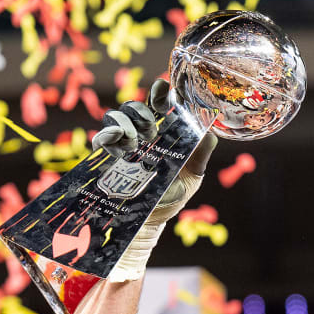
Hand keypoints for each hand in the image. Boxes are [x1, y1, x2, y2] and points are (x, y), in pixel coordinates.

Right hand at [105, 79, 218, 282]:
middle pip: (136, 106)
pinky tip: (119, 146)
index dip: (161, 93)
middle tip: (151, 127)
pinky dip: (108, 136)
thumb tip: (211, 134)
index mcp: (163, 134)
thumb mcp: (191, 178)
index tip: (165, 90)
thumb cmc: (170, 197)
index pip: (160, 105)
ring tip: (135, 141)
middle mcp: (141, 135)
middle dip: (142, 109)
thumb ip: (200, 156)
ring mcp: (122, 144)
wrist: (147, 223)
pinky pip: (101, 137)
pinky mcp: (105, 157)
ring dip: (126, 122)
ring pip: (116, 116)